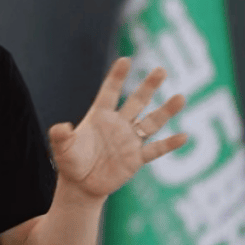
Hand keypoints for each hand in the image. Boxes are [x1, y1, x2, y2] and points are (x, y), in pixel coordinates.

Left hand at [48, 57, 186, 200]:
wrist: (82, 185)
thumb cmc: (71, 162)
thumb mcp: (62, 148)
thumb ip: (61, 136)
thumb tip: (62, 127)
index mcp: (100, 116)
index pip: (110, 92)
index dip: (117, 77)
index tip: (126, 60)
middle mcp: (118, 124)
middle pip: (136, 101)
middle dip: (148, 86)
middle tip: (161, 70)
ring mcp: (129, 141)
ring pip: (151, 122)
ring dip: (166, 111)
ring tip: (181, 97)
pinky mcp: (136, 159)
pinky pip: (155, 149)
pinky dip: (169, 144)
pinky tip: (184, 136)